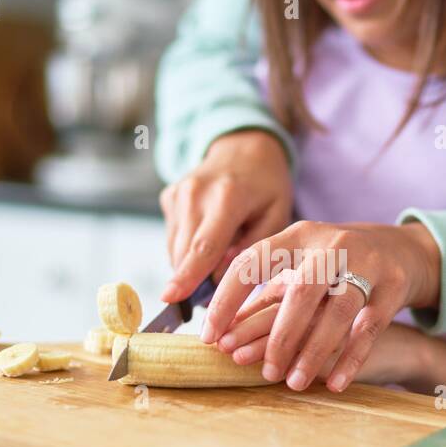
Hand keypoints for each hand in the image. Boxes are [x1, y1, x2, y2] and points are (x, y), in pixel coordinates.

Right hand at [159, 130, 292, 302]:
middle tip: (213, 296)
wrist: (243, 147)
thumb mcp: (277, 214)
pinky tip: (208, 235)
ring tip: (220, 254)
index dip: (187, 276)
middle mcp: (195, 193)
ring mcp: (177, 194)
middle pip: (184, 252)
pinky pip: (173, 238)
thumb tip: (221, 277)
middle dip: (192, 282)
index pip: (204, 246)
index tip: (170, 299)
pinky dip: (188, 249)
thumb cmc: (266, 185)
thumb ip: (254, 249)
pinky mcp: (168, 197)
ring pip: (175, 249)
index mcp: (228, 197)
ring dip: (191, 266)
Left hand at [201, 219, 441, 392]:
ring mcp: (368, 263)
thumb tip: (219, 333)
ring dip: (314, 352)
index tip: (210, 338)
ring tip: (293, 383)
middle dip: (280, 336)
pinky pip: (370, 328)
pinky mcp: (394, 285)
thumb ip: (265, 295)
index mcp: (298, 235)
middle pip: (302, 292)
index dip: (228, 300)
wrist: (402, 250)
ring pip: (339, 312)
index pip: (252, 262)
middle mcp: (332, 244)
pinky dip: (350, 358)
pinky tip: (334, 383)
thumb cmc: (336, 265)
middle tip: (265, 372)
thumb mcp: (301, 265)